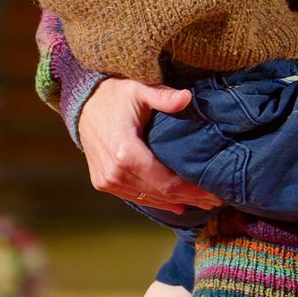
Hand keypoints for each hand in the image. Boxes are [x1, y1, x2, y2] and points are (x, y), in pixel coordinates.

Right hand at [75, 77, 219, 213]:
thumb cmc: (114, 95)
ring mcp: (107, 180)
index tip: (214, 192)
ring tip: (201, 203)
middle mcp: (115, 173)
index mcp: (126, 153)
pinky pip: (135, 196)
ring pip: (148, 198)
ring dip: (175, 202)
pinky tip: (177, 206)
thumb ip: (163, 96)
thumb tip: (187, 97)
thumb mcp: (139, 90)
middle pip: (160, 194)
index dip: (192, 190)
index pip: (166, 181)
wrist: (82, 104)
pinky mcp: (103, 183)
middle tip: (215, 200)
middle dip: (189, 198)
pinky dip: (156, 201)